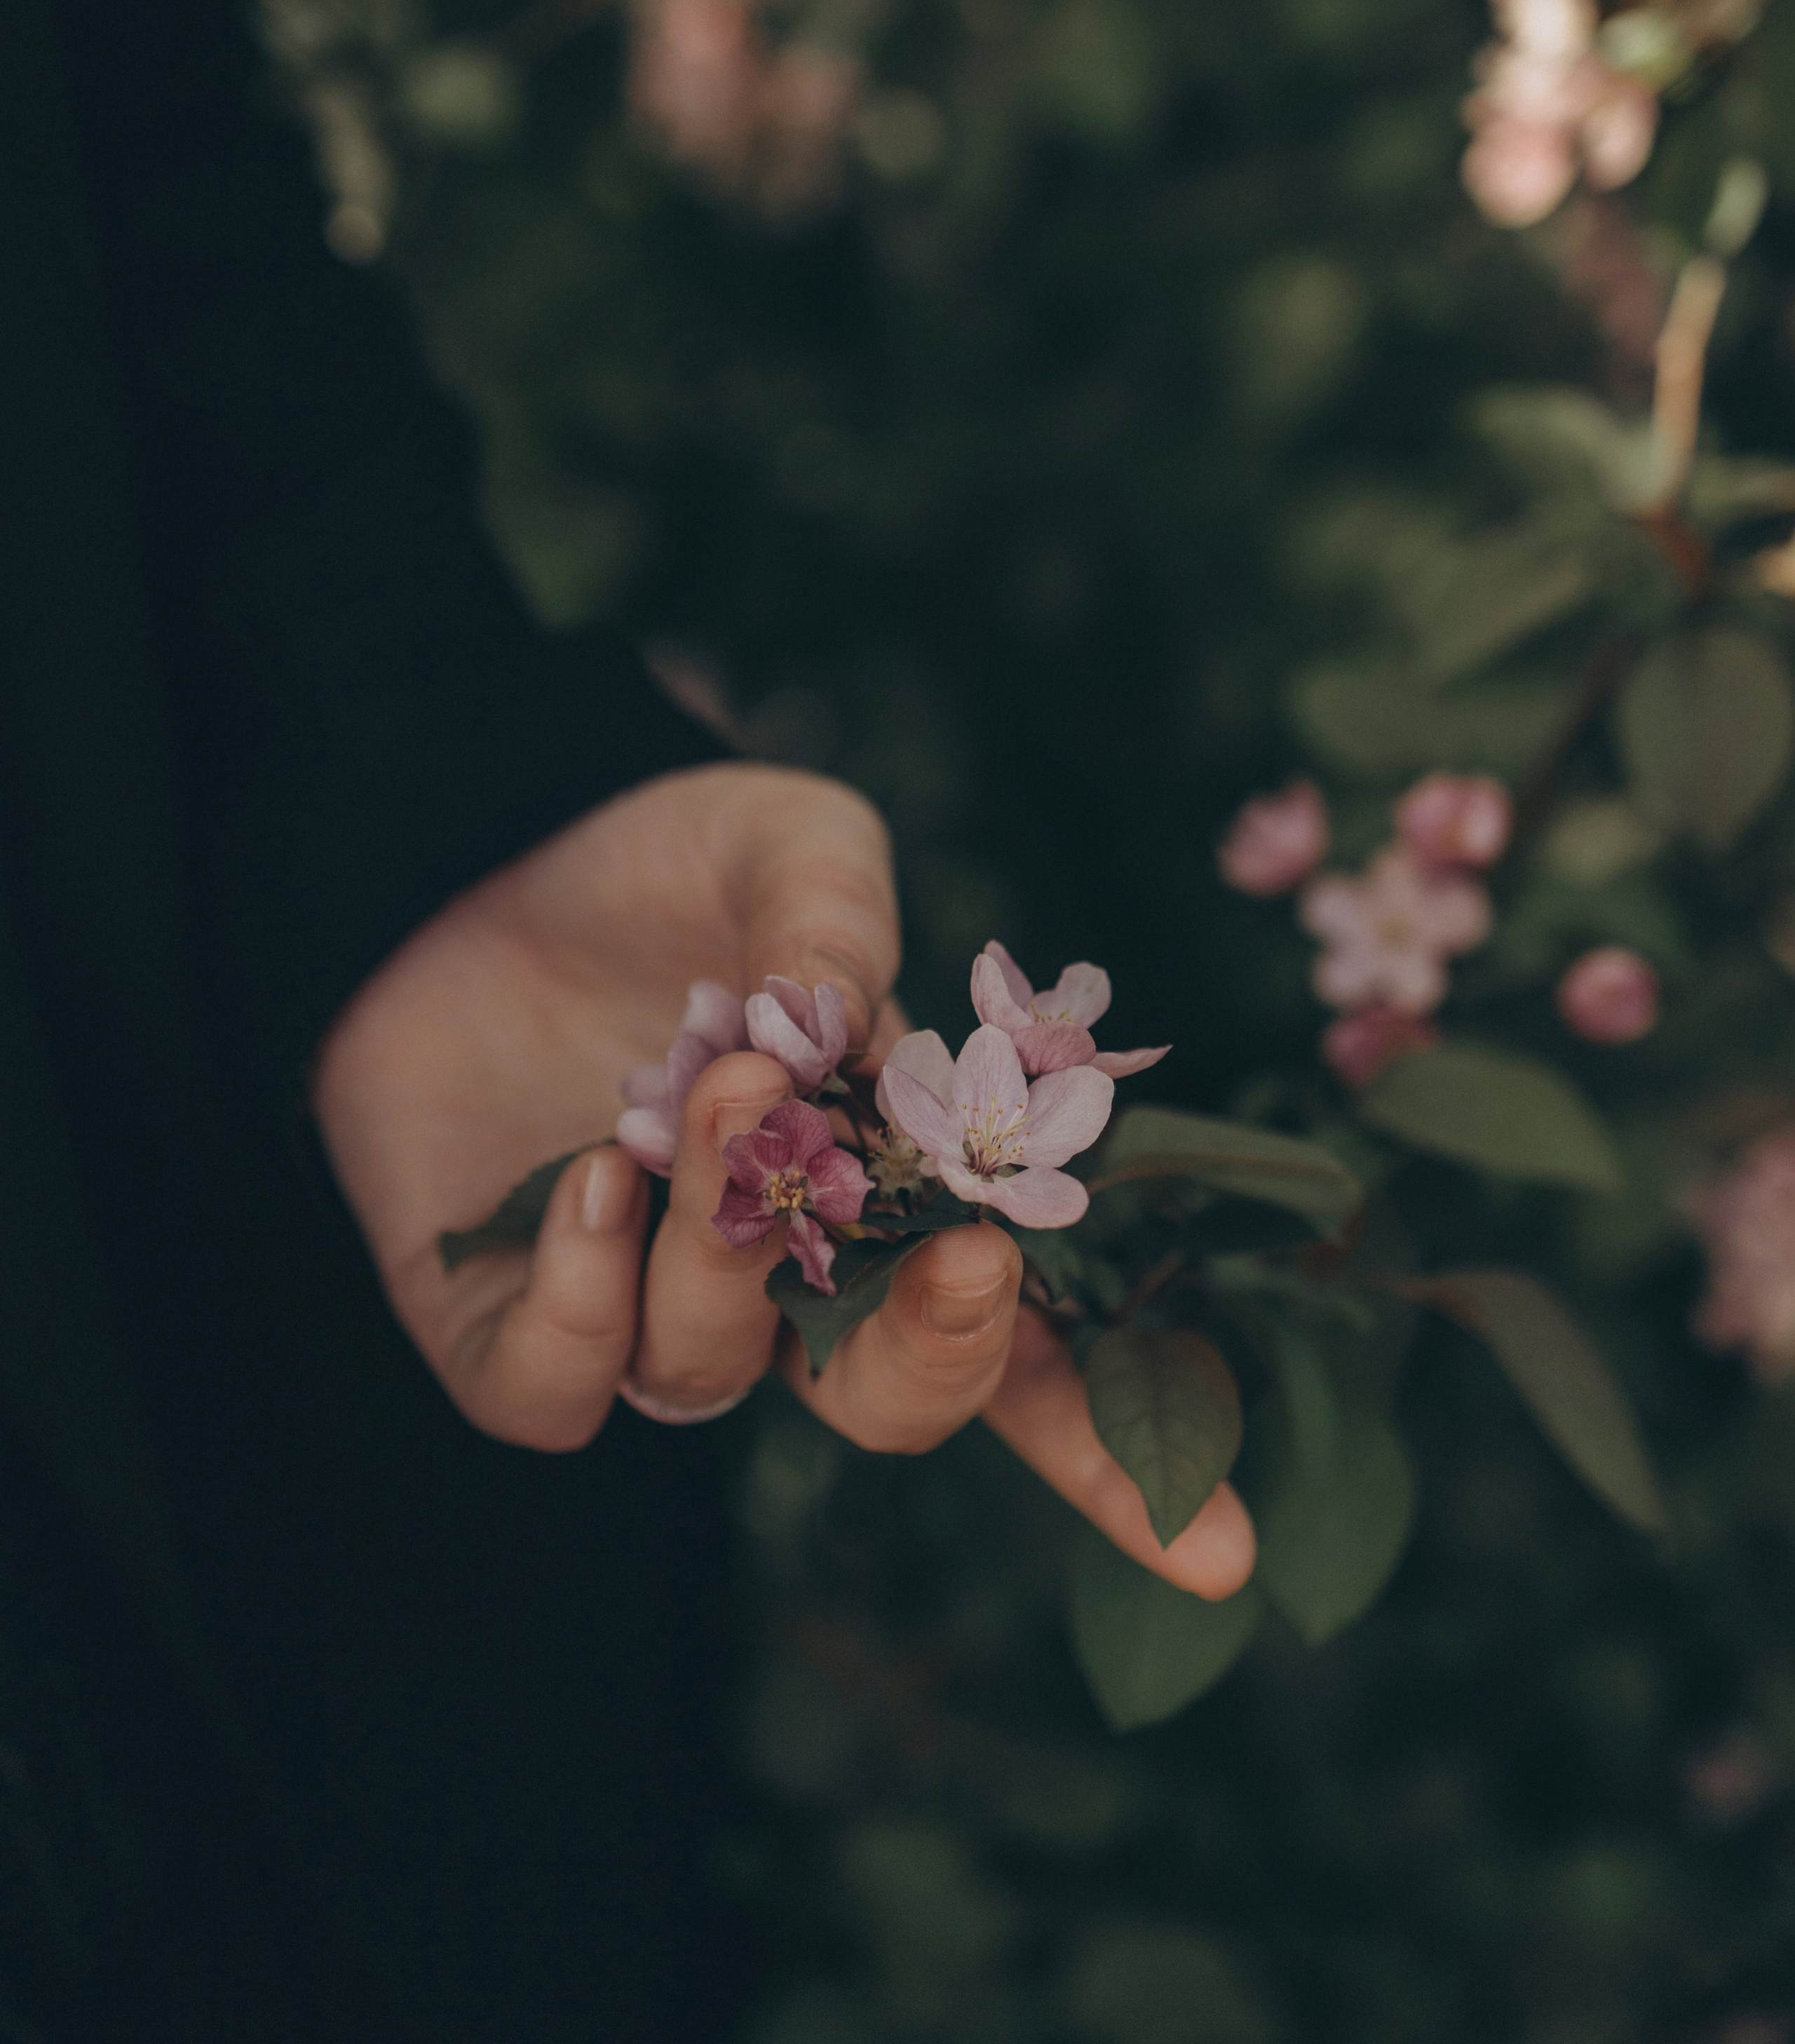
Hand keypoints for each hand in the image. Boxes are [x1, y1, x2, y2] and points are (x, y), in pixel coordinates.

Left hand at [313, 762, 1253, 1598]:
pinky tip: (595, 1178)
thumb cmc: (669, 862)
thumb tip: (839, 1021)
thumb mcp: (788, 842)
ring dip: (736, 1247)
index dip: (1112, 1454)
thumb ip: (835, 917)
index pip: (1018, 1345)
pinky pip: (551, 1388)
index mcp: (889, 1187)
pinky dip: (582, 1303)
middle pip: (884, 1404)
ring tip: (727, 1083)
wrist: (484, 846)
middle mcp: (777, 1278)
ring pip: (711, 1368)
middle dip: (940, 1359)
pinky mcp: (500, 1309)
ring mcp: (640, 1303)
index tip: (1220, 1553)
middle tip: (962, 1262)